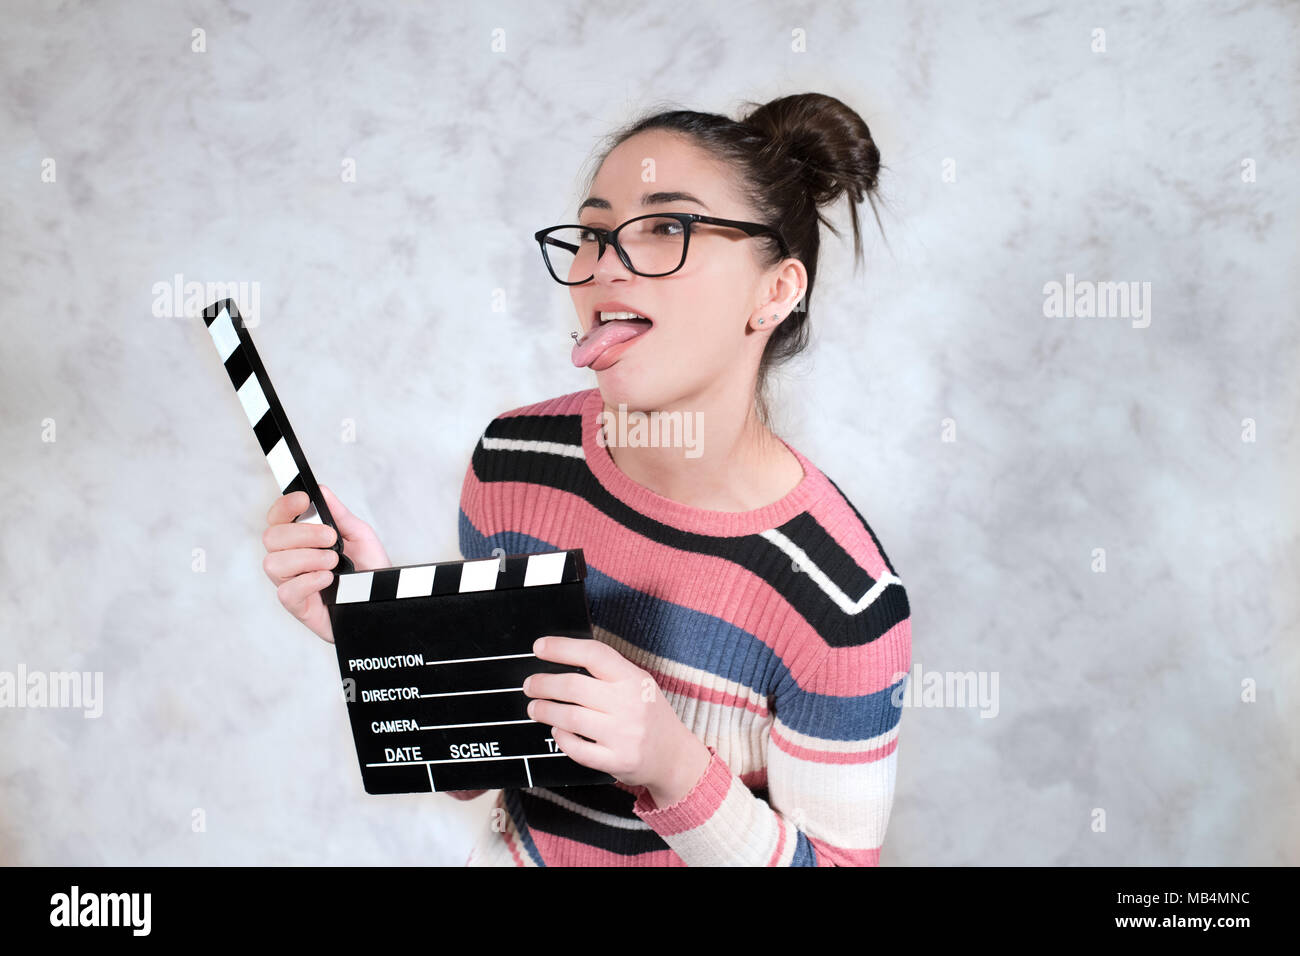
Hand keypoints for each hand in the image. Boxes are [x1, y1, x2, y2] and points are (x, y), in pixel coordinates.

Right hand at [261, 485, 390, 643]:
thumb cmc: (369, 569)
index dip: (284, 506)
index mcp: (301, 539)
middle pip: (271, 538)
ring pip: (273, 564)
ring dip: (307, 558)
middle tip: (331, 539)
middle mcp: (290, 559)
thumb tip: (321, 490)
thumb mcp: (360, 536)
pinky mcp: (297, 606)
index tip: (304, 499)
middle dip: (302, 533)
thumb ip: (339, 514)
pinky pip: (286, 592)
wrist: (384, 601)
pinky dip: (308, 581)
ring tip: (333, 562)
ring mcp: (291, 583)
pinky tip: (328, 579)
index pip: (277, 518)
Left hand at [522, 636, 711, 801]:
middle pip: (574, 686)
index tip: (539, 648)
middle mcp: (630, 705)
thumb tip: (563, 657)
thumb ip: (608, 672)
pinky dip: (561, 738)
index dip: (562, 648)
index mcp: (634, 679)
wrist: (674, 756)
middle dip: (544, 684)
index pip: (594, 654)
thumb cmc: (650, 714)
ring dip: (545, 710)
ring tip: (534, 707)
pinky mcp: (616, 761)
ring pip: (570, 718)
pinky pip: (578, 749)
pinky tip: (557, 730)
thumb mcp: (639, 683)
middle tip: (530, 685)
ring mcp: (624, 735)